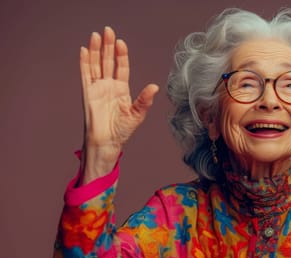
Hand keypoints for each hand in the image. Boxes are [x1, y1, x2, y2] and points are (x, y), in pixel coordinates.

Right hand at [79, 27, 158, 183]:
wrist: (107, 142)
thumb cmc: (122, 131)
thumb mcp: (137, 114)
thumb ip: (145, 100)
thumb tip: (154, 86)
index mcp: (121, 90)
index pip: (121, 67)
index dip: (121, 55)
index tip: (121, 42)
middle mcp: (108, 86)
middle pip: (107, 61)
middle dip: (108, 46)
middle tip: (108, 30)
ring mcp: (97, 88)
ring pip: (96, 64)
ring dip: (95, 50)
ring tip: (96, 35)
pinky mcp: (88, 93)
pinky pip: (85, 75)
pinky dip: (84, 62)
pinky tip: (84, 50)